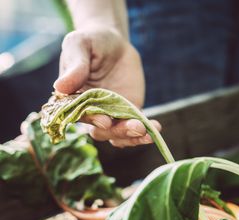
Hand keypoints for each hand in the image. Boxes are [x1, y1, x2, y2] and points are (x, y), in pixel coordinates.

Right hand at [54, 26, 159, 147]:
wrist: (114, 43)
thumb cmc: (92, 42)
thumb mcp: (80, 45)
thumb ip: (74, 66)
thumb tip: (60, 87)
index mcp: (71, 99)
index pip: (78, 115)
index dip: (91, 120)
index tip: (104, 121)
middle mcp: (90, 112)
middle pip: (101, 130)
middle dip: (117, 130)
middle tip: (135, 127)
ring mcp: (110, 115)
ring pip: (118, 134)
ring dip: (132, 136)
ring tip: (147, 133)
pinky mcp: (128, 114)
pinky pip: (135, 128)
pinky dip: (145, 132)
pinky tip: (155, 129)